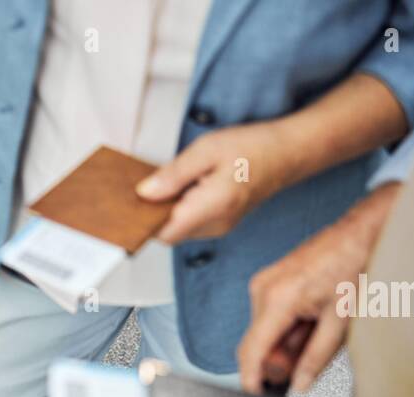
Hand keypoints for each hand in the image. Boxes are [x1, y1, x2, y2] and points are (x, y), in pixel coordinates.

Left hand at [135, 122, 297, 243]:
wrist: (288, 153)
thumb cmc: (253, 148)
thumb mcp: (206, 150)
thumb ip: (174, 174)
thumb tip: (145, 193)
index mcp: (212, 207)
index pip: (163, 231)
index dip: (142, 223)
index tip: (125, 209)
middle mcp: (215, 225)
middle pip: (168, 232)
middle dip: (151, 214)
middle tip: (138, 189)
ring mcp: (219, 227)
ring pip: (179, 228)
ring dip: (166, 210)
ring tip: (160, 183)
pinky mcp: (220, 223)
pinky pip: (191, 222)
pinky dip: (179, 208)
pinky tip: (177, 188)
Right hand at [238, 182, 400, 394]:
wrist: (360, 234)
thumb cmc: (355, 267)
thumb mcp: (341, 321)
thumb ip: (316, 358)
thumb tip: (299, 384)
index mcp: (278, 299)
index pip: (251, 351)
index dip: (251, 379)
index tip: (257, 395)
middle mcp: (262, 289)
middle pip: (255, 344)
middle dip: (277, 360)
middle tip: (307, 361)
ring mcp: (263, 283)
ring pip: (262, 333)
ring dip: (284, 343)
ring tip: (316, 332)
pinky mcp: (268, 282)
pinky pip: (267, 317)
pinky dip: (285, 328)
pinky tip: (309, 321)